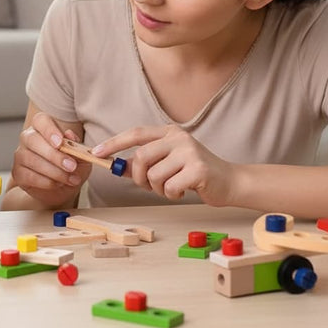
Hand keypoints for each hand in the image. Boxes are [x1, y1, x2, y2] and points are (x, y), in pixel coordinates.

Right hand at [11, 111, 90, 208]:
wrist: (62, 188)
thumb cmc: (70, 166)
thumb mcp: (79, 155)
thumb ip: (76, 145)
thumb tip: (70, 135)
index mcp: (43, 127)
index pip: (41, 120)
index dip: (49, 130)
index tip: (60, 142)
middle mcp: (28, 138)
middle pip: (33, 140)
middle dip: (54, 155)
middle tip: (71, 166)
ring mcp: (21, 155)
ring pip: (32, 160)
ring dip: (54, 172)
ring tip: (70, 179)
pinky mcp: (18, 173)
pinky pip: (29, 176)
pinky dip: (47, 182)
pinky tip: (58, 183)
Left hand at [92, 125, 234, 205]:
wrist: (230, 182)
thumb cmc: (194, 173)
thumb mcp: (168, 163)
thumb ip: (145, 163)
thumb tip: (119, 167)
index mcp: (168, 132)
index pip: (135, 134)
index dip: (114, 143)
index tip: (97, 152)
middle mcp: (178, 137)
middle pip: (141, 157)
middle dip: (139, 177)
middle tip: (149, 186)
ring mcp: (189, 152)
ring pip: (154, 175)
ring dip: (158, 189)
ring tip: (171, 188)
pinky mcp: (198, 169)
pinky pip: (169, 187)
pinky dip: (171, 195)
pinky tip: (183, 191)